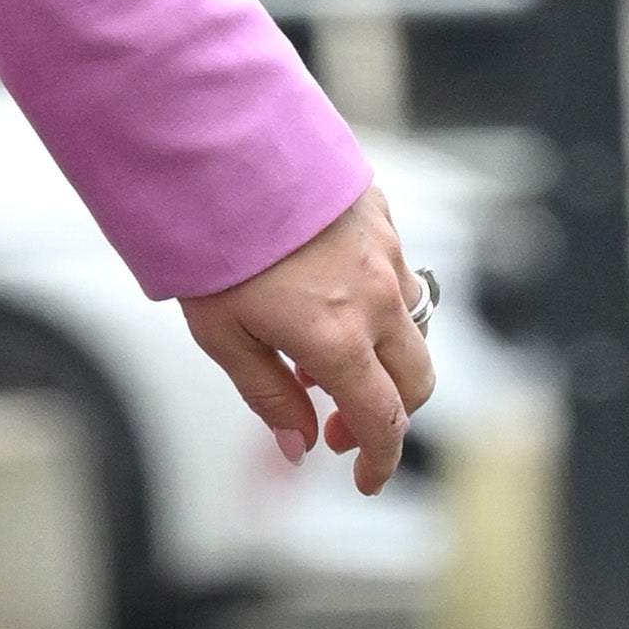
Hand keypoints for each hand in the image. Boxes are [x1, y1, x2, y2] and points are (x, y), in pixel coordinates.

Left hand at [181, 185, 435, 492]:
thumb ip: (268, 395)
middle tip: (334, 427)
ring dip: (383, 361)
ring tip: (320, 361)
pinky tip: (327, 298)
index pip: (383, 420)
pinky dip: (377, 307)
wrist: (222, 149)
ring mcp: (386, 255)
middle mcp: (376, 300)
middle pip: (417, 381)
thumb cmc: (211, 242)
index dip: (379, 460)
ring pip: (413, 328)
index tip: (365, 479)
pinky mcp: (382, 218)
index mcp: (337, 339)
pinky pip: (398, 277)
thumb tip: (298, 448)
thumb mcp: (222, 335)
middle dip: (388, 417)